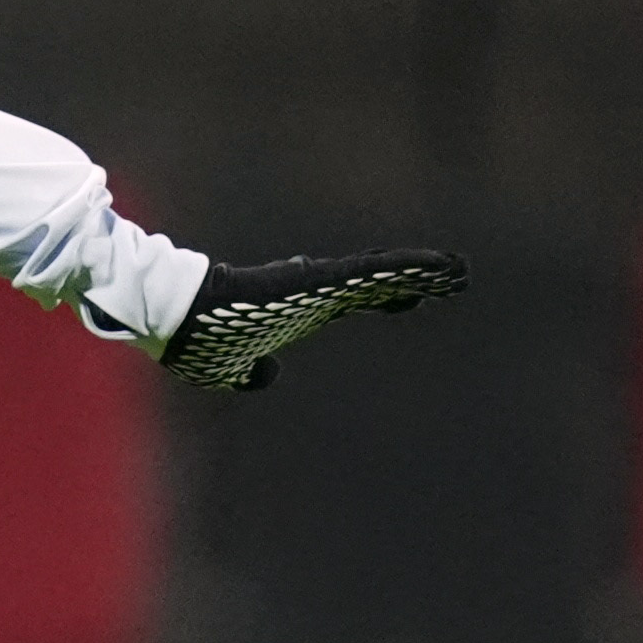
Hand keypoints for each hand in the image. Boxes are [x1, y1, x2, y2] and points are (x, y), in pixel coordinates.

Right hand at [160, 248, 468, 391]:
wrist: (181, 321)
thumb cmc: (200, 341)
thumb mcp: (229, 370)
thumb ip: (251, 373)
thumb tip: (268, 376)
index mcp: (300, 312)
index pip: (354, 301)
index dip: (388, 298)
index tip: (416, 300)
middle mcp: (316, 294)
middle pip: (379, 284)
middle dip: (418, 282)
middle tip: (457, 278)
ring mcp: (321, 286)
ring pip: (385, 275)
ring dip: (426, 272)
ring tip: (461, 270)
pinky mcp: (321, 281)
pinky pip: (375, 272)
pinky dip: (410, 267)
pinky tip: (439, 266)